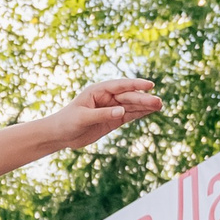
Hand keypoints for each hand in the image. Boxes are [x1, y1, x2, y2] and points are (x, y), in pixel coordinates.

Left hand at [43, 78, 161, 150]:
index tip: (150, 84)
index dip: (135, 84)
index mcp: (98, 91)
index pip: (120, 86)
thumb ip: (102, 114)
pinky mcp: (113, 120)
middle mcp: (106, 97)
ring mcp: (111, 108)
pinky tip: (151, 111)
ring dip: (145, 106)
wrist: (60, 135)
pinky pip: (129, 115)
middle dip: (143, 99)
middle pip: (128, 97)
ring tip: (160, 105)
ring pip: (131, 106)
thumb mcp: (83, 118)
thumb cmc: (67, 122)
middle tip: (159, 102)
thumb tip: (122, 111)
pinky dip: (140, 114)